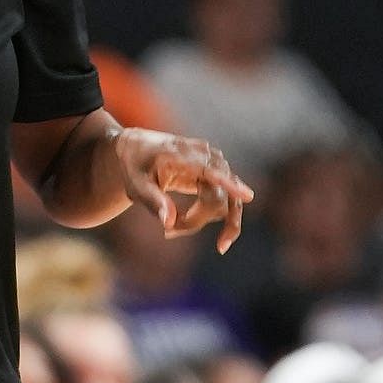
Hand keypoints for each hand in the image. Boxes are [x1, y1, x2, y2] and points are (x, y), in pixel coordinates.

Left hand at [114, 129, 252, 253]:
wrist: (137, 148)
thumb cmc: (135, 166)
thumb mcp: (136, 185)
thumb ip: (153, 201)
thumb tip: (169, 223)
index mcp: (183, 154)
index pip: (213, 169)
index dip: (230, 183)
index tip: (248, 196)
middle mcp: (205, 156)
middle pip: (221, 193)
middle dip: (199, 220)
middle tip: (169, 234)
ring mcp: (213, 165)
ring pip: (224, 200)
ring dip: (200, 219)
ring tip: (170, 230)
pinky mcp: (215, 175)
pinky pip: (222, 200)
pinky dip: (205, 216)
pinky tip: (184, 223)